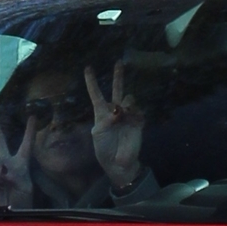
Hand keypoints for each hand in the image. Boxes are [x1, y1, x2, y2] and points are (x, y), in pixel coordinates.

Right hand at [0, 114, 35, 208]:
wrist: (11, 214)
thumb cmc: (24, 201)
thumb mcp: (26, 186)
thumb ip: (14, 174)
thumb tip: (0, 170)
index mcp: (22, 164)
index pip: (26, 145)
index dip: (29, 131)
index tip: (33, 117)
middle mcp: (8, 163)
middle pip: (1, 142)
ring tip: (2, 178)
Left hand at [87, 65, 144, 191]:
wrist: (118, 163)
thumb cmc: (104, 149)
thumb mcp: (98, 134)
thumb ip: (105, 119)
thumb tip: (118, 111)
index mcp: (102, 113)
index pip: (96, 94)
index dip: (92, 81)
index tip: (88, 68)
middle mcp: (115, 111)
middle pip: (117, 90)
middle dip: (118, 76)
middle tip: (119, 62)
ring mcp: (128, 115)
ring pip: (129, 99)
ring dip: (125, 103)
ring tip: (122, 114)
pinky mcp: (138, 122)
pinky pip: (138, 111)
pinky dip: (134, 113)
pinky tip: (131, 119)